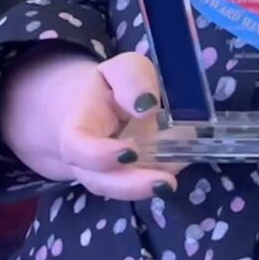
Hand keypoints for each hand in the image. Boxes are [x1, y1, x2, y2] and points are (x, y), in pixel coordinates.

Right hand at [0, 50, 181, 199]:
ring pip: (120, 190)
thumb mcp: (121, 69)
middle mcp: (86, 161)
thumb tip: (147, 106)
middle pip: (100, 181)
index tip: (131, 152)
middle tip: (164, 182)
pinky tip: (181, 164)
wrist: (97, 108)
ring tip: (171, 181)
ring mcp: (107, 175)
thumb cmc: (109, 88)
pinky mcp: (129, 179)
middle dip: (131, 185)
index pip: (77, 148)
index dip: (100, 155)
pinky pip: (139, 185)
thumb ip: (132, 79)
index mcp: (77, 128)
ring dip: (147, 187)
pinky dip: (160, 175)